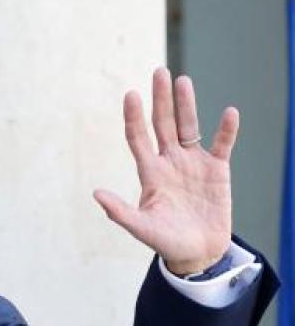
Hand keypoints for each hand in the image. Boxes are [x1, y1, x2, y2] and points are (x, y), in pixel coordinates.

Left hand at [94, 67, 237, 275]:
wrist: (197, 253)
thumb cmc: (166, 241)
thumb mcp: (141, 227)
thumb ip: (120, 211)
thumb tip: (96, 193)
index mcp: (149, 173)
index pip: (138, 138)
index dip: (134, 117)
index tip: (130, 94)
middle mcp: (169, 162)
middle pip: (163, 124)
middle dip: (161, 99)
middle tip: (159, 72)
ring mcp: (193, 163)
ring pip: (189, 127)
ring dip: (187, 104)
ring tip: (182, 81)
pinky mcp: (217, 170)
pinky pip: (223, 145)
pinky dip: (227, 130)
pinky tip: (229, 113)